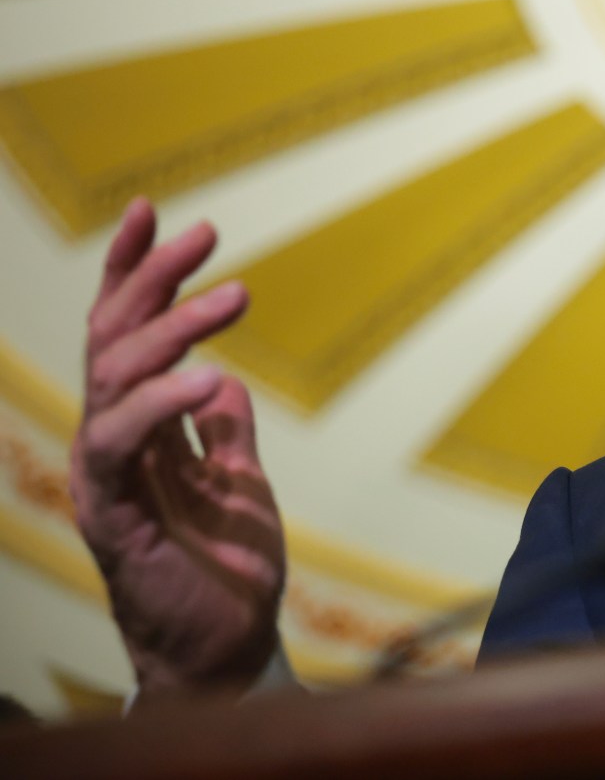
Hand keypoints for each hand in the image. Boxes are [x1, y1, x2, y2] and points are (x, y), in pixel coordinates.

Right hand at [69, 198, 284, 699]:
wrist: (227, 650)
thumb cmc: (227, 570)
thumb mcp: (239, 484)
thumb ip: (225, 433)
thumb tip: (227, 379)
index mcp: (140, 428)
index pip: (126, 335)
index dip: (133, 273)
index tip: (153, 212)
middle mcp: (114, 442)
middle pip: (113, 339)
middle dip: (151, 277)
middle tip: (205, 232)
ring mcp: (108, 476)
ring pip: (116, 378)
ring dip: (174, 328)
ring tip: (234, 293)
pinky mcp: (115, 515)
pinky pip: (122, 444)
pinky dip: (163, 404)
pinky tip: (210, 378)